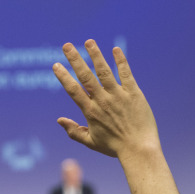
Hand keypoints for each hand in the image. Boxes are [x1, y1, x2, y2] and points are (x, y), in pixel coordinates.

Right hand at [53, 40, 160, 159]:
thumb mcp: (91, 142)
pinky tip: (115, 50)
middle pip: (86, 76)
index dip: (63, 76)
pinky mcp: (134, 94)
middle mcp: (103, 101)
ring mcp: (118, 96)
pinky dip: (120, 61)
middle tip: (66, 45)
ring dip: (96, 55)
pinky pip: (126, 74)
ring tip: (89, 42)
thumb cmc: (115, 148)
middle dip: (75, 59)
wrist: (139, 150)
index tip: (56, 65)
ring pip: (104, 71)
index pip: (73, 90)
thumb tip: (59, 120)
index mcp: (91, 112)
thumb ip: (74, 131)